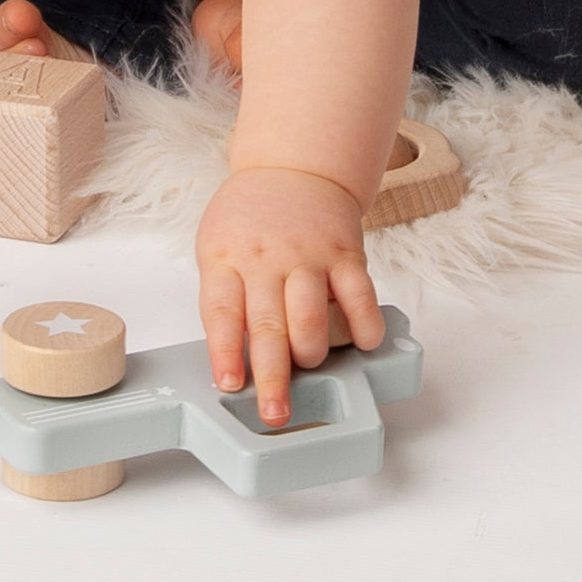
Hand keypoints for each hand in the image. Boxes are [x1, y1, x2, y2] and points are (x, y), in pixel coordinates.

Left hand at [194, 164, 385, 426]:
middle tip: (276, 412)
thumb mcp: (217, 247)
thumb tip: (234, 362)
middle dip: (273, 377)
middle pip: (268, 325)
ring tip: (310, 364)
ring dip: (312, 353)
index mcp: (226, 258)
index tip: (230, 384)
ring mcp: (308, 256)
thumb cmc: (250, 218)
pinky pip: (360, 297)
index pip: (221, 311)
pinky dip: (364, 327)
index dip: (225, 352)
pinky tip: (363, 344)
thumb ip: (224, 297)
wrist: (292, 168)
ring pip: (312, 318)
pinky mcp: (345, 254)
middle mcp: (266, 259)